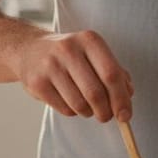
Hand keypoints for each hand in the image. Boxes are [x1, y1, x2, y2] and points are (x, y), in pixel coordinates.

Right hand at [10, 30, 133, 121]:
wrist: (30, 50)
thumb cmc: (70, 55)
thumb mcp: (93, 53)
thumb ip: (115, 71)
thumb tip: (128, 95)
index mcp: (89, 40)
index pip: (111, 74)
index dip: (121, 99)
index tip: (125, 115)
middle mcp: (69, 49)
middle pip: (95, 92)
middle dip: (105, 112)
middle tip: (106, 116)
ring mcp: (50, 66)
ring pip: (79, 104)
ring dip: (88, 113)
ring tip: (87, 107)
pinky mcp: (37, 83)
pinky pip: (64, 109)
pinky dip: (73, 112)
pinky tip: (70, 101)